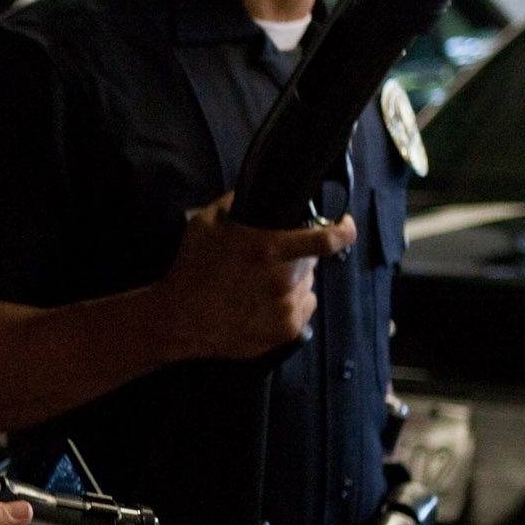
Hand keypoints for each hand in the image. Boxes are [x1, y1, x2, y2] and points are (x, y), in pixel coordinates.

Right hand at [156, 195, 355, 362]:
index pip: (327, 239)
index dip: (344, 230)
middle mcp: (284, 280)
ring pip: (307, 286)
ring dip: (292, 282)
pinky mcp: (284, 333)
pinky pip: (303, 311)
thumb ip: (236, 202)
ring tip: (261, 286)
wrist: (179, 319)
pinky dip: (290, 305)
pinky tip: (264, 304)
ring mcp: (286, 309)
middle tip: (270, 262)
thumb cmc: (191, 268)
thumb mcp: (206, 223)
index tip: (345, 225)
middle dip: (297, 257)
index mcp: (270, 248)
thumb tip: (256, 191)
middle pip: (312, 262)